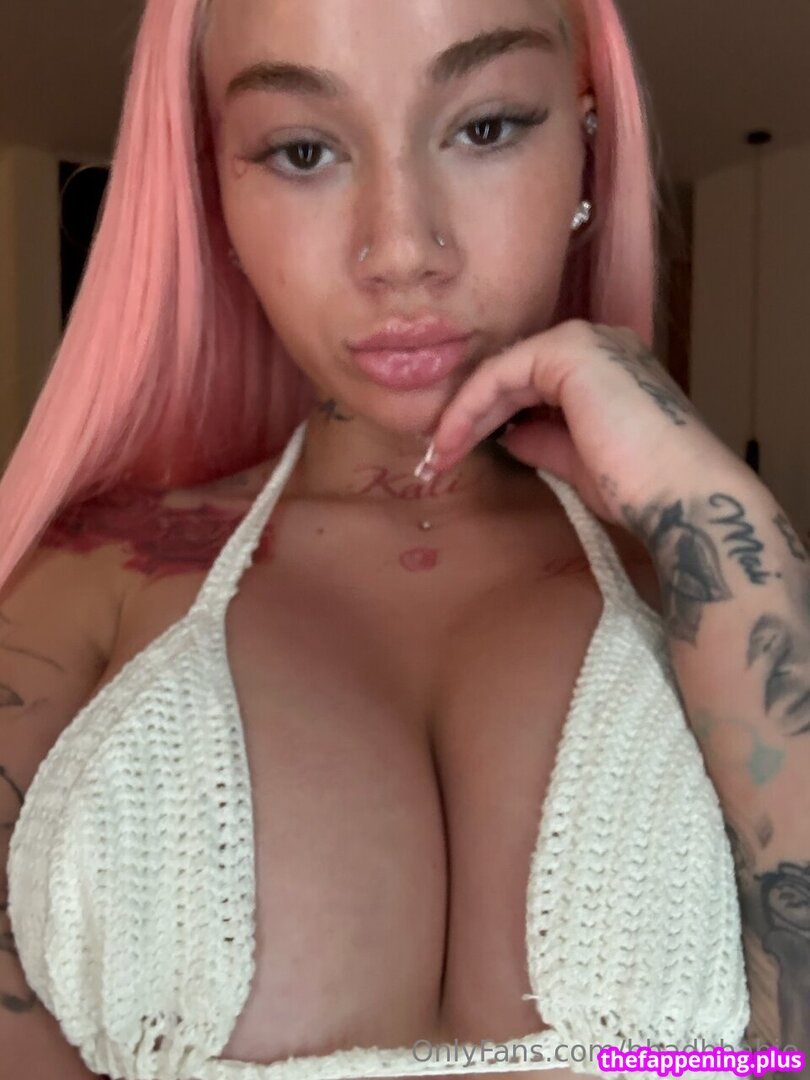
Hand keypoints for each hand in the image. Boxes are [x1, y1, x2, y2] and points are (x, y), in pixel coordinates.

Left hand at [417, 319, 751, 526]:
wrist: (679, 495)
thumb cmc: (638, 487)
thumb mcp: (577, 460)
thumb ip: (542, 439)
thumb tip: (509, 435)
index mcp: (604, 366)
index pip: (528, 382)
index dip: (485, 419)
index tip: (453, 455)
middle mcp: (596, 343)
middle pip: (511, 374)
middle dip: (468, 417)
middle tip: (436, 457)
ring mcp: (585, 342)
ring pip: (502, 372)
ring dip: (463, 414)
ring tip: (438, 455)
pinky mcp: (572, 351)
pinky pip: (503, 374)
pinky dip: (472, 406)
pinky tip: (453, 438)